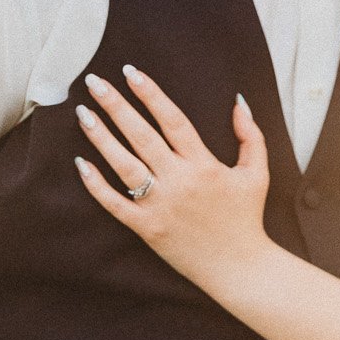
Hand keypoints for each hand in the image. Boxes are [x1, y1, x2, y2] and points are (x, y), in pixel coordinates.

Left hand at [75, 67, 271, 290]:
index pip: (172, 120)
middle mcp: (179, 181)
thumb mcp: (257, 173)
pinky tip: (81, 163)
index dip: (150, 94)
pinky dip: (96, 185)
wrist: (239, 267)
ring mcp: (160, 206)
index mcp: (204, 165)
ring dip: (101, 137)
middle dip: (116, 106)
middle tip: (94, 82)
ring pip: (123, 165)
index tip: (130, 72)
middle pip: (141, 135)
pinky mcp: (147, 228)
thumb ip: (250, 135)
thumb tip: (238, 102)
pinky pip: (115, 204)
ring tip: (83, 113)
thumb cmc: (246, 218)